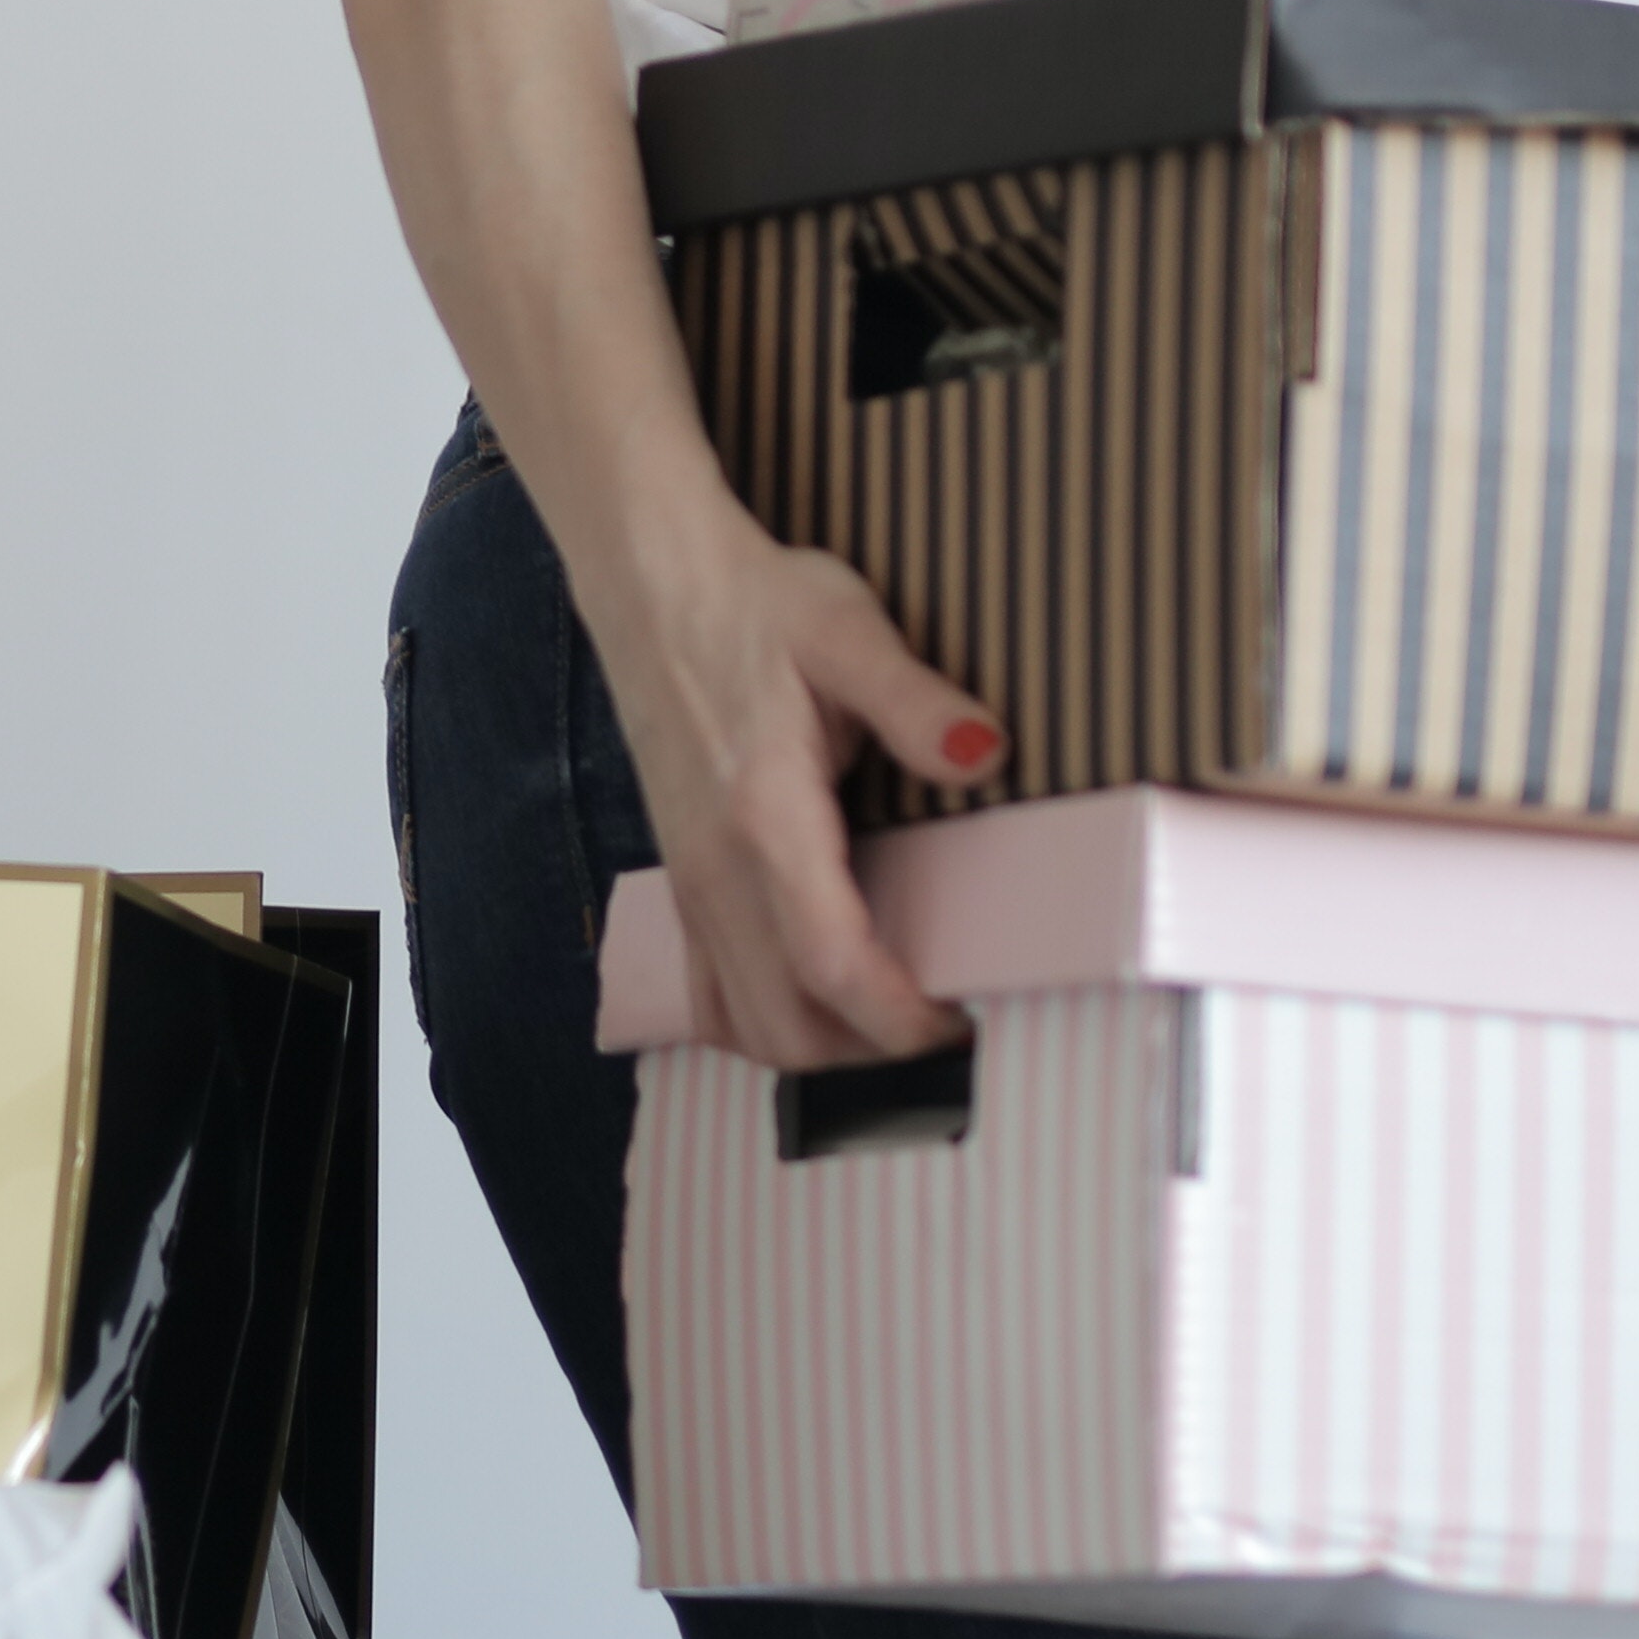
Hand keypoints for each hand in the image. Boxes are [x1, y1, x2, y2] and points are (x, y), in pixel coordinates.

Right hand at [580, 498, 1002, 1071]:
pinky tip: (819, 1002)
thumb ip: (916, 700)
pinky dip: (768, 1025)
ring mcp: (692, 883)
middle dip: (872, 1054)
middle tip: (947, 1023)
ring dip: (822, 1048)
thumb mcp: (846, 630)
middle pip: (786, 1027)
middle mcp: (717, 869)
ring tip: (894, 1018)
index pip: (832, 968)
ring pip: (745, 1025)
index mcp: (764, 818)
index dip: (901, 1019)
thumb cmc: (753, 603)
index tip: (963, 1018)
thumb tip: (986, 754)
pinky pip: (713, 996)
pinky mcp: (683, 881)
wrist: (652, 584)